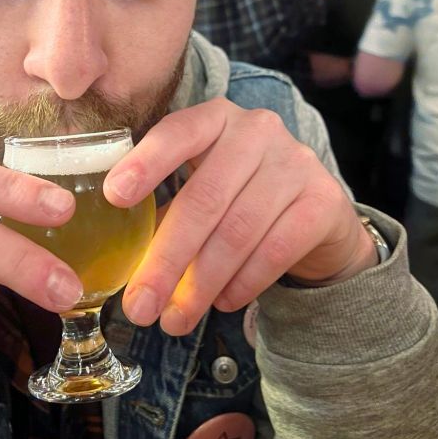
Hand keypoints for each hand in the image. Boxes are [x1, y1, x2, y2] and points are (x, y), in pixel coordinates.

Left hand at [104, 98, 376, 335]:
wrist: (316, 214)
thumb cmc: (239, 198)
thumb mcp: (201, 188)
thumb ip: (165, 212)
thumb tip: (121, 268)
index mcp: (215, 118)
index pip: (177, 132)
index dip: (145, 163)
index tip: (114, 196)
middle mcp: (257, 130)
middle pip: (204, 198)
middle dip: (167, 258)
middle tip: (140, 306)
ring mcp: (295, 162)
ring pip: (238, 230)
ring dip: (201, 284)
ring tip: (176, 320)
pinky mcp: (322, 200)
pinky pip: (275, 249)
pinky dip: (243, 283)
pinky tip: (222, 302)